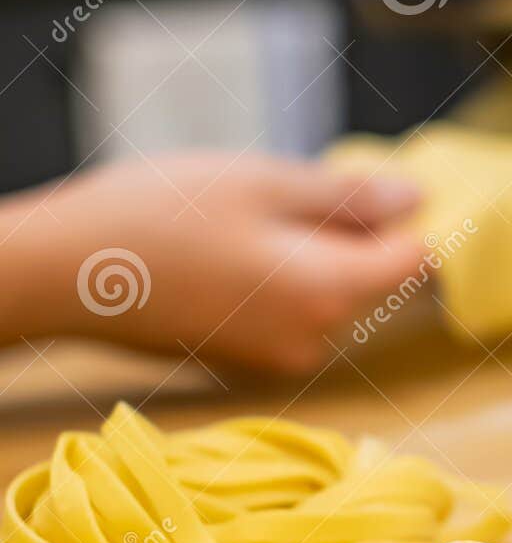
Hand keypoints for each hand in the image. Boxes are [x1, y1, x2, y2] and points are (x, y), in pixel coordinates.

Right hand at [2, 153, 424, 374]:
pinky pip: (290, 311)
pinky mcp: (247, 358)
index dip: (416, 220)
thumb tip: (417, 201)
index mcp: (330, 295)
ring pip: (330, 294)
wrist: (63, 274)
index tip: (387, 185)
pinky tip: (228, 246)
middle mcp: (315, 341)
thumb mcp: (263, 183)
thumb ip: (348, 197)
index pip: (416, 263)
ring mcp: (279, 357)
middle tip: (293, 188)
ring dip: (312, 252)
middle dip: (354, 232)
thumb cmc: (158, 217)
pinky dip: (278, 276)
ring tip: (247, 215)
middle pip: (374, 281)